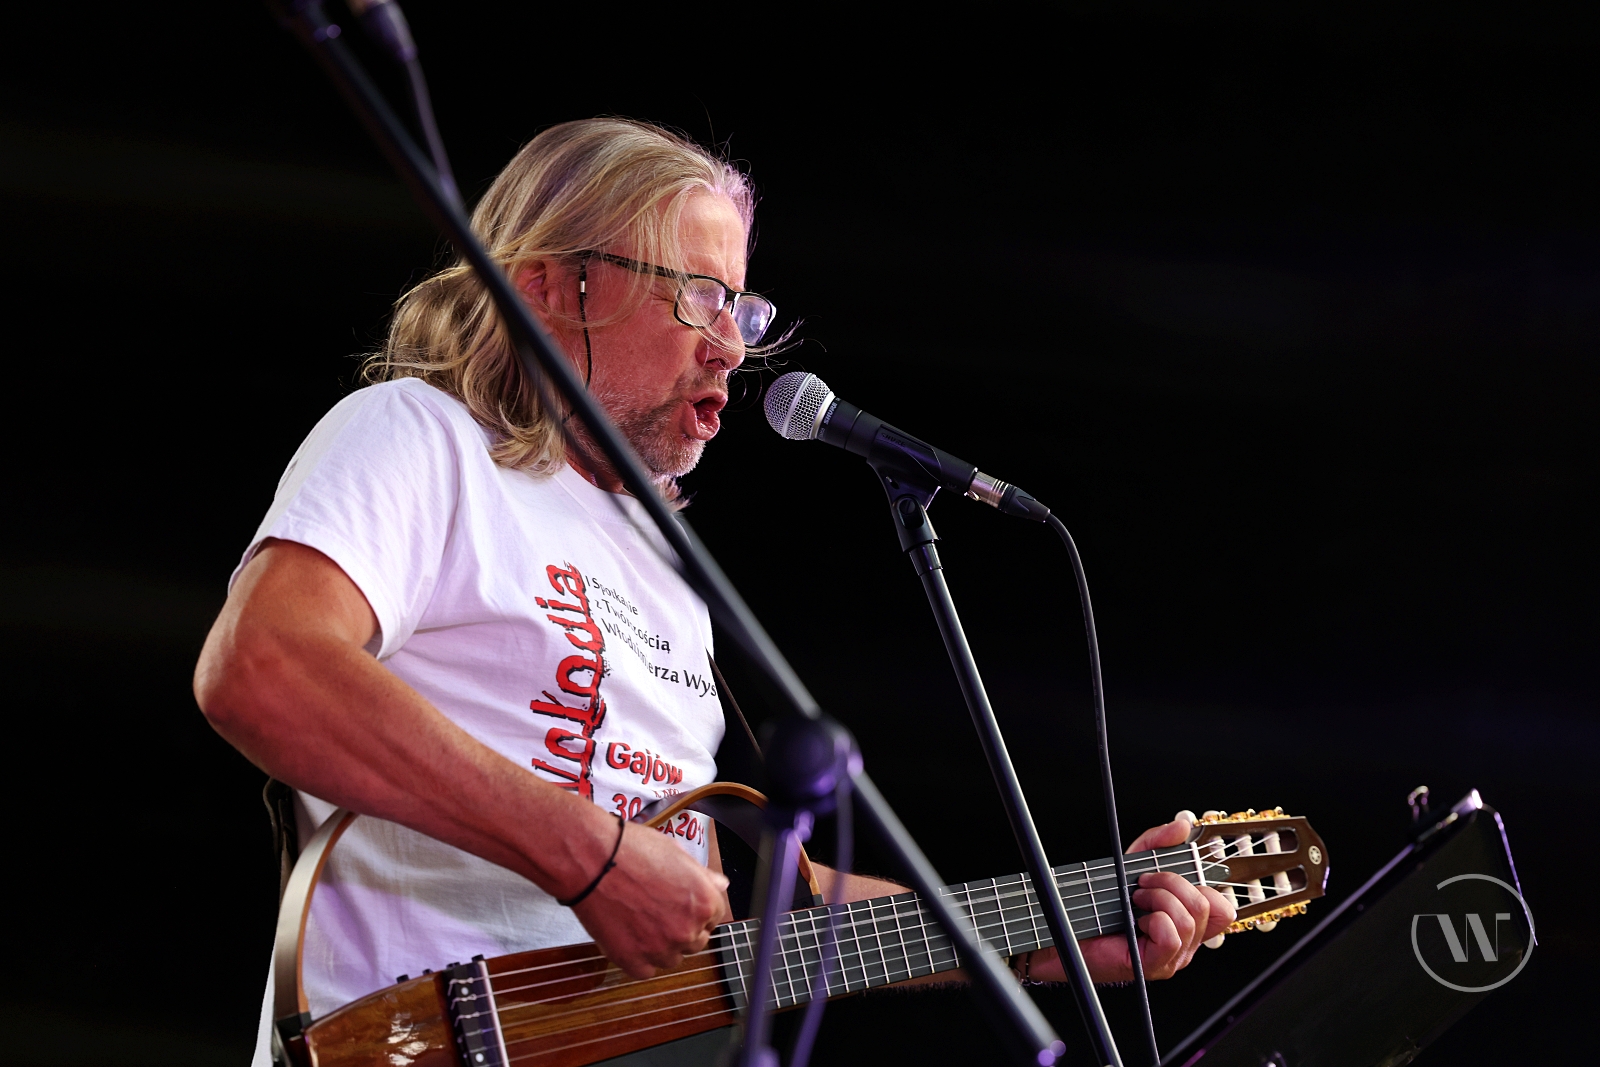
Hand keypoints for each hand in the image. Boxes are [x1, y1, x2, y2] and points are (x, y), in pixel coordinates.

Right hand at [571, 821, 729, 979]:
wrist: (591, 859)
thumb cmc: (632, 850)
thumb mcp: (677, 853)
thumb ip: (703, 876)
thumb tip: (721, 884)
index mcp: (705, 902)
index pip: (713, 918)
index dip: (695, 909)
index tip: (678, 903)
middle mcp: (688, 930)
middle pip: (695, 941)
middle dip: (681, 928)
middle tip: (657, 911)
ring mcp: (661, 949)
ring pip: (671, 959)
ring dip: (661, 946)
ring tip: (640, 921)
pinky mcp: (633, 961)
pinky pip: (645, 970)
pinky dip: (638, 958)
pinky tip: (627, 935)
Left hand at [1027, 812, 1235, 984]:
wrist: (1070, 929)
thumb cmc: (1102, 903)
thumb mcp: (1133, 864)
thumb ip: (1158, 842)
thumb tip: (1182, 826)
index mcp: (1188, 920)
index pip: (1223, 907)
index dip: (1204, 884)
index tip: (1171, 872)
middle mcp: (1187, 941)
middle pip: (1207, 907)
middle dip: (1173, 883)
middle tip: (1143, 883)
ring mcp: (1174, 956)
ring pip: (1190, 920)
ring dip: (1159, 899)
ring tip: (1135, 899)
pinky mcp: (1155, 965)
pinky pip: (1171, 937)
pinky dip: (1154, 920)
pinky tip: (1137, 920)